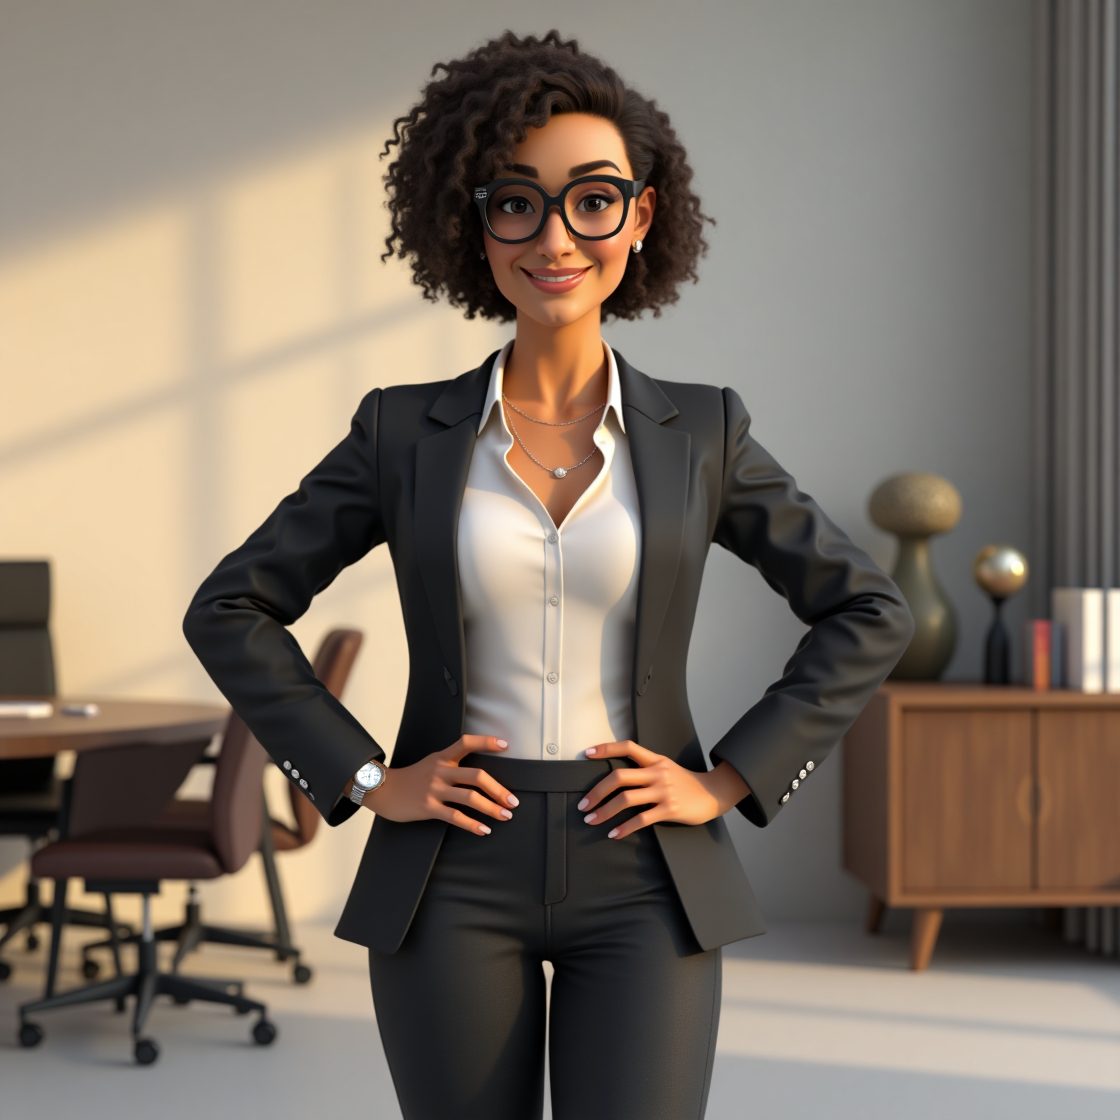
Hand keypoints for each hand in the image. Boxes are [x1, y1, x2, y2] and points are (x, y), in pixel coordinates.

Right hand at [362, 734, 519, 835]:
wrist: (384, 790)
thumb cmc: (412, 778)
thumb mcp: (432, 763)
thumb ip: (452, 764)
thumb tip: (480, 775)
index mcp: (443, 757)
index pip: (466, 742)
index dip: (486, 742)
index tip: (505, 745)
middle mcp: (441, 771)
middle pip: (476, 776)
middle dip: (499, 789)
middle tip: (513, 800)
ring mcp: (434, 789)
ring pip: (469, 798)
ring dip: (491, 808)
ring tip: (505, 815)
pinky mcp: (428, 807)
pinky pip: (455, 817)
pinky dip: (472, 824)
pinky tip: (484, 829)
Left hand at [578, 740, 736, 838]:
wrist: (713, 794)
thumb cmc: (685, 783)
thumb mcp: (666, 768)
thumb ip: (645, 769)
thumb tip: (617, 778)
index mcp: (655, 760)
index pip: (628, 747)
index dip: (607, 748)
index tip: (587, 754)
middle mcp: (657, 773)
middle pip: (619, 777)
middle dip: (597, 791)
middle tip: (583, 805)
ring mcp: (663, 791)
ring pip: (627, 799)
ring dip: (604, 811)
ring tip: (591, 820)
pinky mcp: (669, 809)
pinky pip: (641, 819)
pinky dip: (624, 828)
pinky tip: (614, 834)